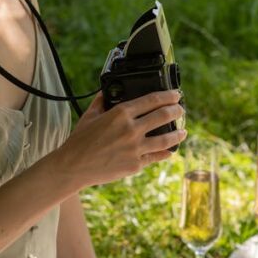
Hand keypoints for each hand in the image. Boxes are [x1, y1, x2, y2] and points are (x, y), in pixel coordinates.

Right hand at [61, 90, 185, 187]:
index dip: (168, 96)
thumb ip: (102, 101)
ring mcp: (135, 148)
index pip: (152, 100)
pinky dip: (165, 152)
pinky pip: (156, 156)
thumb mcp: (90, 115)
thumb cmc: (79, 140)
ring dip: (178, 133)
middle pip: (163, 116)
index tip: (175, 95)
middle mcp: (131, 129)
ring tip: (184, 131)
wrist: (73, 166)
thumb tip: (108, 91)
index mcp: (121, 113)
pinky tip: (170, 150)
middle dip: (177, 110)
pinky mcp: (135, 165)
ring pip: (166, 139)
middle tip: (181, 109)